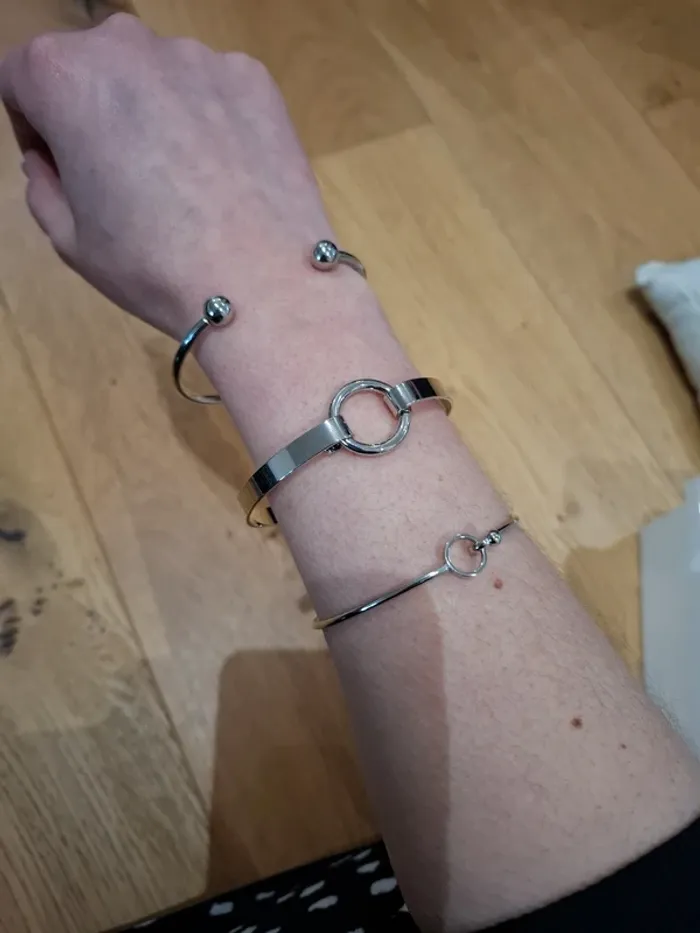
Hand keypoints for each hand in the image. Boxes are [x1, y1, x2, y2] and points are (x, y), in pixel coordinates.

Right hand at [0, 14, 331, 336]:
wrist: (261, 284)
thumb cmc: (154, 266)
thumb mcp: (70, 240)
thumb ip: (44, 186)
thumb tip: (52, 163)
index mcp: (66, 76)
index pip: (22, 77)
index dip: (34, 126)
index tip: (61, 168)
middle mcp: (130, 46)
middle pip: (93, 67)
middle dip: (95, 113)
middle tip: (123, 181)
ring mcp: (200, 58)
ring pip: (158, 78)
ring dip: (157, 115)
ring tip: (184, 186)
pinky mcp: (254, 80)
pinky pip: (213, 91)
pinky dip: (210, 122)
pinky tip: (225, 178)